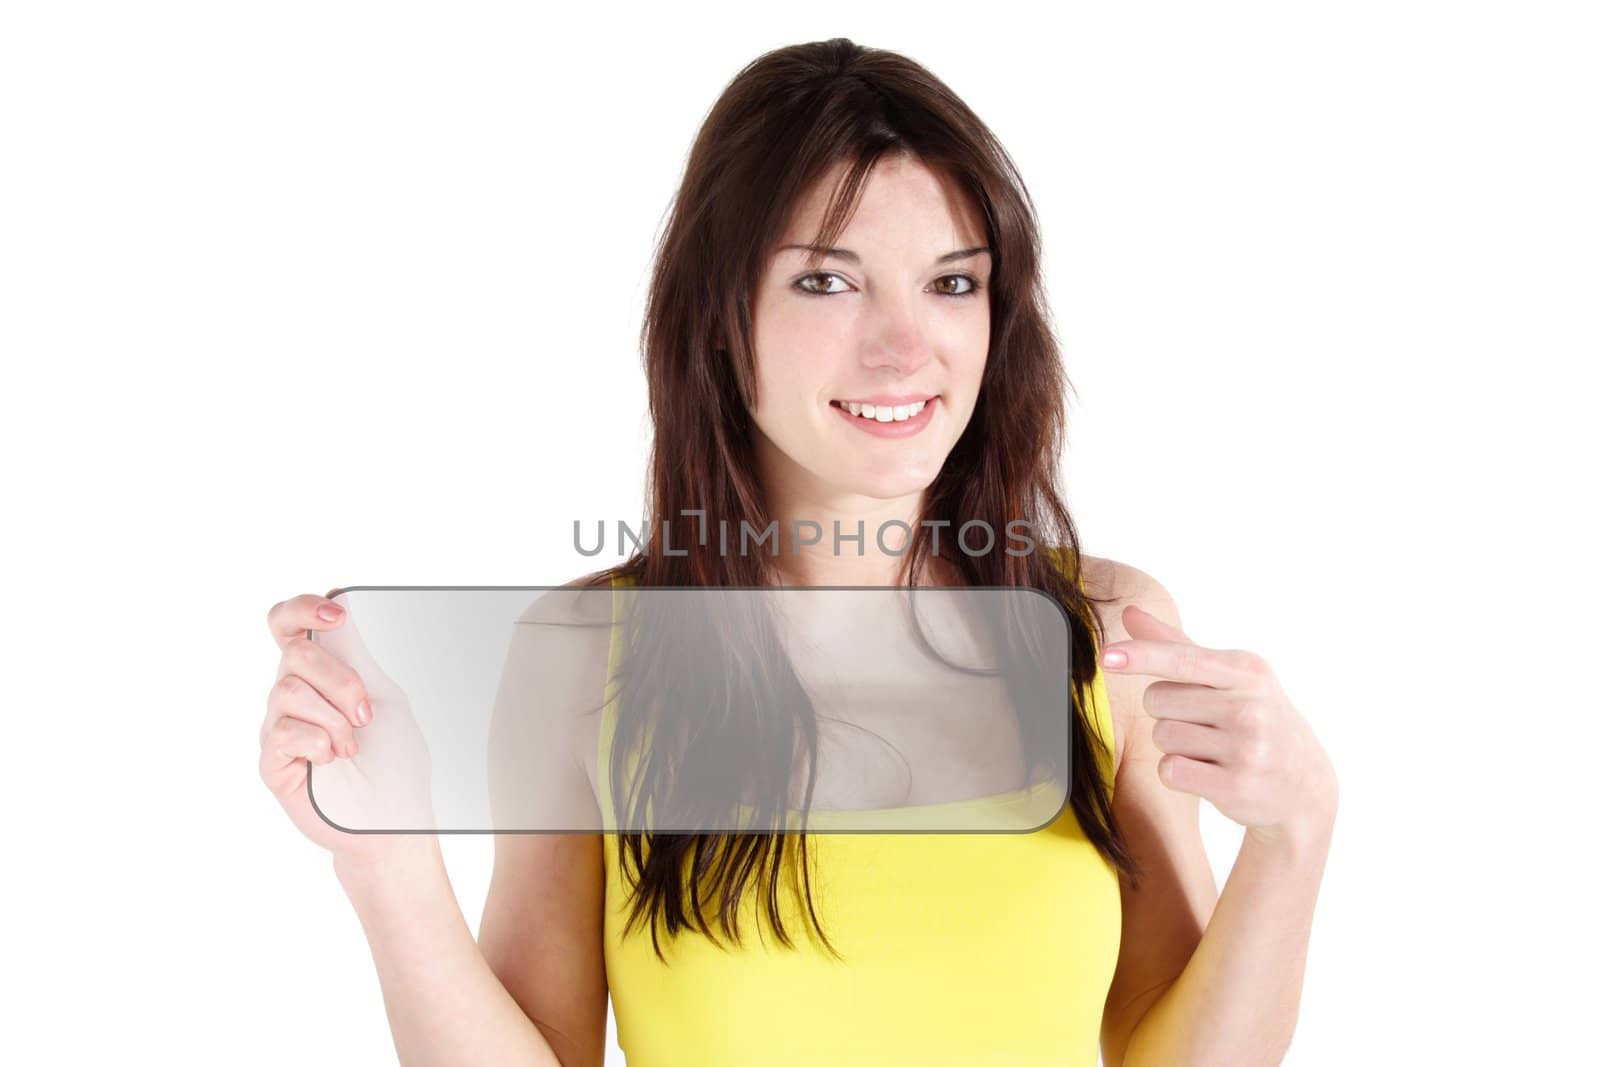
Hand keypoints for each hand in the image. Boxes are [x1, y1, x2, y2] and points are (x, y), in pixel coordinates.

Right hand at [261, 591, 436, 867]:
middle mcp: (292, 693)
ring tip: (353, 745)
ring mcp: (278, 726)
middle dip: (339, 680)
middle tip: (366, 713)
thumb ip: (357, 656)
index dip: (302, 609)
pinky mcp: (271, 761)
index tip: (337, 615)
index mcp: (319, 672)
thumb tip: (340, 604)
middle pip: (294, 655)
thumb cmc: (394, 757)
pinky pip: (283, 732)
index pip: (287, 623)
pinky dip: (319, 743)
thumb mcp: (386, 696)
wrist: (392, 815)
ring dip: (334, 718)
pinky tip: (333, 760)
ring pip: (289, 692)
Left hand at [1100, 605, 1336, 842]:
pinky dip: (1177, 773)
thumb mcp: (1230, 678)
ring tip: (1210, 749)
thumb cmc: (1255, 720)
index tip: (1106, 657)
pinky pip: (1170, 771)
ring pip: (1161, 736)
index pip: (1181, 659)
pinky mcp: (1237, 786)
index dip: (1140, 657)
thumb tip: (1130, 613)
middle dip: (1167, 712)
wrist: (1305, 785)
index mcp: (1247, 670)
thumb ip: (1177, 646)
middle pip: (1157, 700)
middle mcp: (1250, 705)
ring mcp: (1247, 748)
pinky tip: (1208, 773)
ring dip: (1173, 744)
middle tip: (1204, 724)